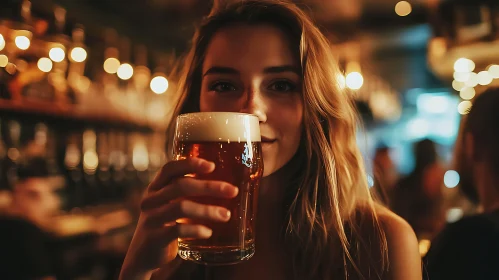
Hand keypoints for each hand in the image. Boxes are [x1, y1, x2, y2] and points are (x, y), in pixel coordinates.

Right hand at [119, 157, 237, 279]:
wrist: (143, 256)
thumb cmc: (163, 225)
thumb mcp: (168, 205)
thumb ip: (184, 193)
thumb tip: (221, 185)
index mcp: (155, 188)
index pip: (170, 169)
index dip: (190, 164)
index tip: (212, 166)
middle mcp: (151, 200)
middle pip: (181, 186)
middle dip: (209, 187)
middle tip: (232, 191)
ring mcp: (151, 218)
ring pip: (181, 207)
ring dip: (208, 210)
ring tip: (226, 215)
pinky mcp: (155, 238)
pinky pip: (178, 230)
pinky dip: (196, 230)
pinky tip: (208, 232)